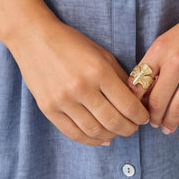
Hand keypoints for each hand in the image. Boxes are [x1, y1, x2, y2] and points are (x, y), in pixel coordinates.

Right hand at [10, 18, 149, 145]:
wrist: (34, 38)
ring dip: (111, 135)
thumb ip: (118, 76)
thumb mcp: (100, 53)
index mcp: (99, 70)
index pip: (127, 104)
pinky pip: (73, 133)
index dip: (140, 115)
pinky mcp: (49, 109)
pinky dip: (91, 140)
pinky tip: (101, 138)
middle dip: (129, 128)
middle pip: (113, 121)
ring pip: (95, 130)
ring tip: (117, 132)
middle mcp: (82, 87)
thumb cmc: (71, 43)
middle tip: (134, 127)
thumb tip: (135, 99)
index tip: (144, 117)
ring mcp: (63, 100)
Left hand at [132, 0, 178, 143]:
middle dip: (151, 117)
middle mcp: (177, 60)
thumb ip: (160, 59)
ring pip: (177, 109)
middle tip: (152, 123)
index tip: (136, 109)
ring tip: (167, 128)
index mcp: (161, 47)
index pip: (138, 82)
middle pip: (155, 101)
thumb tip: (145, 88)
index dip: (135, 101)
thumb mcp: (174, 35)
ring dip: (169, 124)